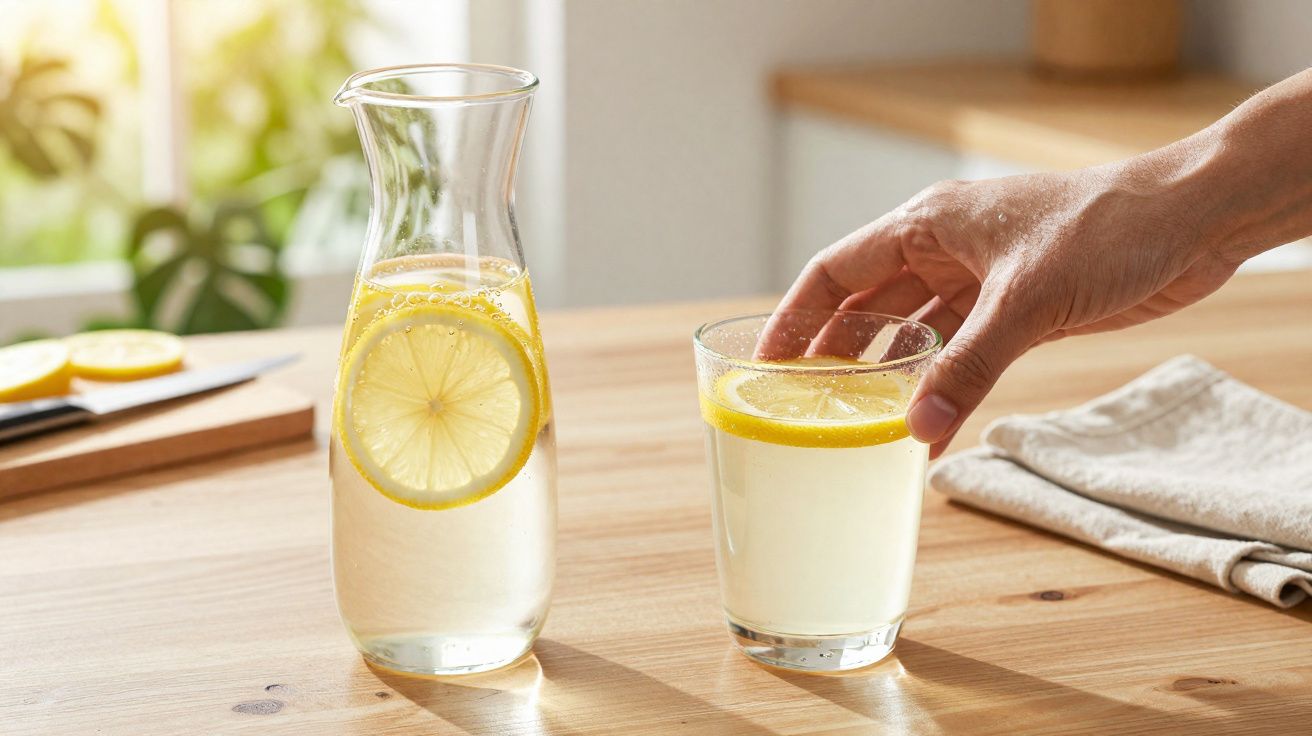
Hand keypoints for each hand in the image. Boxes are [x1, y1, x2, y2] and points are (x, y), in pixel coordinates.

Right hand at [760, 165, 1240, 456]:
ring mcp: (979, 280)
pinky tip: (933, 428)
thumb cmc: (1108, 228)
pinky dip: (944, 387)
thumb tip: (919, 428)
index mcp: (927, 224)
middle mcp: (944, 249)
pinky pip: (961, 352)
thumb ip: (969, 364)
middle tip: (806, 406)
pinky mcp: (1016, 308)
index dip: (796, 316)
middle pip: (867, 305)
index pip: (837, 271)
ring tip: (859, 424)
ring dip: (890, 375)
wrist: (1191, 221)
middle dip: (836, 353)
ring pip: (912, 332)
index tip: (767, 362)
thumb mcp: (1026, 299)